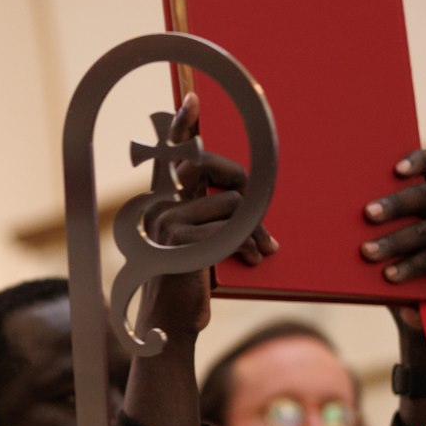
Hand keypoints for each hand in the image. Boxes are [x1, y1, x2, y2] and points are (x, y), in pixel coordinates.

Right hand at [139, 93, 277, 344]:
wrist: (173, 326)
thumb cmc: (192, 285)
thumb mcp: (207, 244)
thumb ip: (217, 215)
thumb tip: (246, 198)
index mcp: (167, 202)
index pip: (173, 156)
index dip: (182, 127)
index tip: (191, 100)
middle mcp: (162, 205)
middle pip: (211, 167)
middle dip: (245, 187)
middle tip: (263, 227)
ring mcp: (167, 220)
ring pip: (233, 202)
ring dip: (255, 230)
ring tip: (259, 254)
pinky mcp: (180, 238)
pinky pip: (232, 225)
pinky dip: (247, 243)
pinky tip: (248, 262)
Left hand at [361, 148, 425, 358]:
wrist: (421, 324)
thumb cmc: (393, 279)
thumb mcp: (383, 248)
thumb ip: (376, 226)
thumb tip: (335, 207)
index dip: (419, 159)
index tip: (395, 168)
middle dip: (394, 203)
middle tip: (367, 214)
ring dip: (392, 241)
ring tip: (365, 252)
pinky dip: (408, 266)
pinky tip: (388, 276)